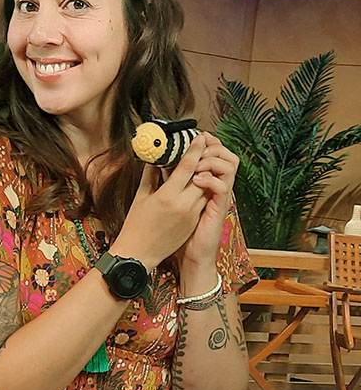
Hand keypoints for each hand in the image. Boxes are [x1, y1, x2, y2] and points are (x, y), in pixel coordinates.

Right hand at [110, 138, 209, 269]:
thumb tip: (156, 158)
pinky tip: (194, 187)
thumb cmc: (136, 225)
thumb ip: (151, 175)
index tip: (199, 138)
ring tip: (198, 168)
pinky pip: (201, 202)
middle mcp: (183, 204)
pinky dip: (199, 192)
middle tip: (201, 150)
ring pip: (205, 188)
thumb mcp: (141, 197)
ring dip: (203, 177)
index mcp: (167, 196)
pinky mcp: (194, 223)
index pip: (188, 166)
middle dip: (203, 161)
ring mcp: (191, 215)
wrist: (139, 253)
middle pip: (203, 175)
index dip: (195, 149)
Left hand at [170, 132, 238, 273]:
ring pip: (230, 166)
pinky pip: (223, 187)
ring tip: (195, 165)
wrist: (189, 254)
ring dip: (212, 160)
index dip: (209, 142)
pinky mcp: (219, 209)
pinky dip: (211, 179)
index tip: (195, 135)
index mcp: (207, 183)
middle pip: (228, 155)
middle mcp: (217, 187)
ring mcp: (220, 197)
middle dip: (213, 147)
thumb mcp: (173, 199)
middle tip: (198, 147)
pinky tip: (196, 180)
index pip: (216, 154)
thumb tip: (158, 162)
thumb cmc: (179, 229)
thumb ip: (172, 181)